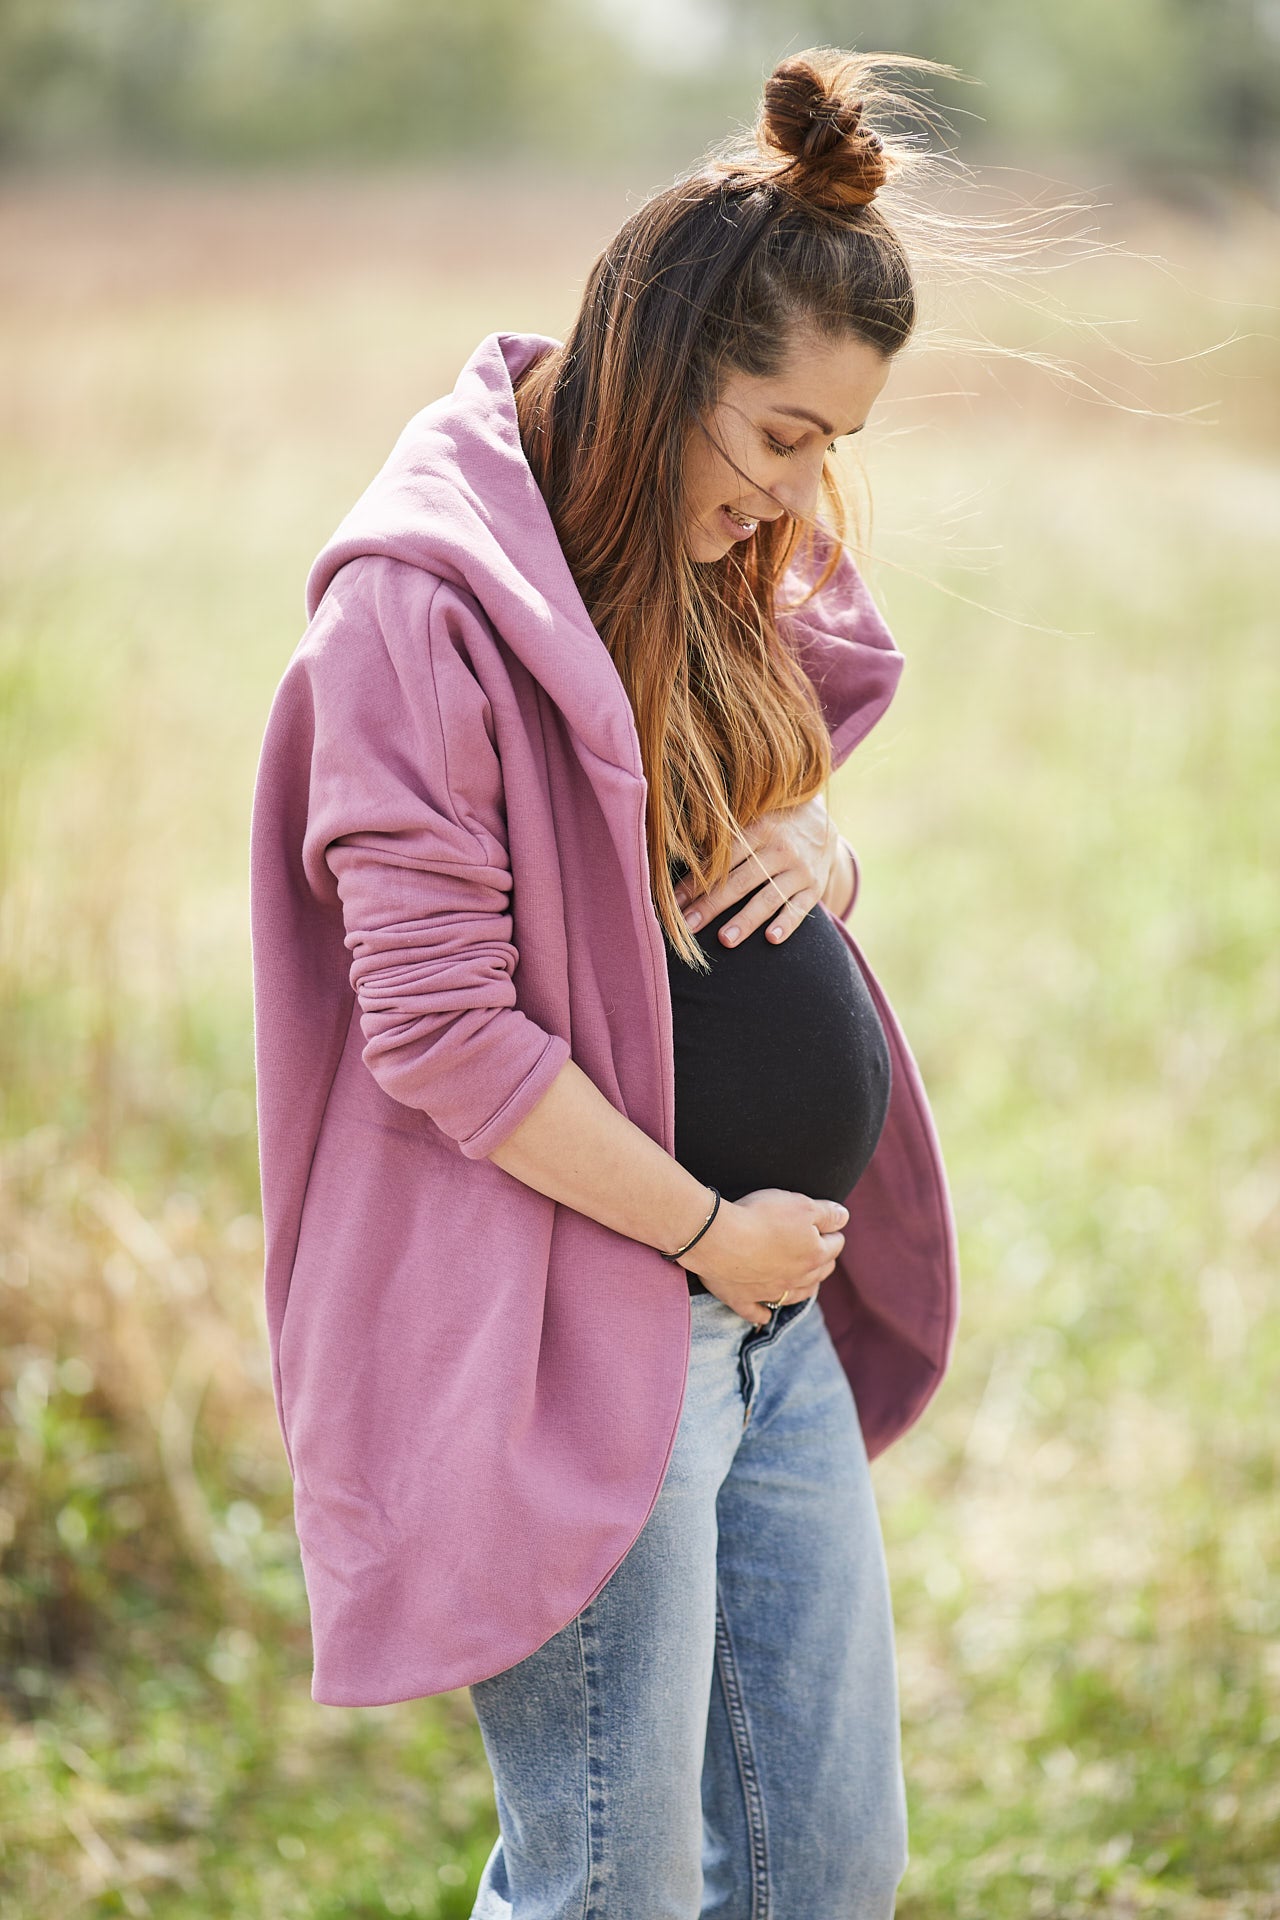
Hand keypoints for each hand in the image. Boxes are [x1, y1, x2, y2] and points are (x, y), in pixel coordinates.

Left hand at [672, 797, 843, 948]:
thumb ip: (725, 839)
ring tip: (725, 940)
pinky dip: (788, 923)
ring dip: (747, 920)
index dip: (697, 883)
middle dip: (712, 905)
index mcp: (759, 828)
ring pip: (770, 898)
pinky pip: (802, 908)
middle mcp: (781, 848)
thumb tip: (681, 860)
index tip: (673, 903)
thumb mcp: (752, 820)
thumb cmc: (773, 823)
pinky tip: (772, 939)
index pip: (722, 861)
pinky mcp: (816, 886)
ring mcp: (800, 869)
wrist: (822, 821)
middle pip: (741, 882)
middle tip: (688, 926)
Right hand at [683, 1189, 848, 1325]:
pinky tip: (765, 1314)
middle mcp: (797, 1279)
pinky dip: (762, 1314)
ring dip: (803, 1288)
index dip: (832, 1231)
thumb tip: (844, 1218)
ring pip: (796, 1295)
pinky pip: (757, 1313)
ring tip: (803, 1280)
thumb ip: (827, 1213)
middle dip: (823, 1259)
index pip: (835, 1244)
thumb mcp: (801, 1205)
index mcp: (814, 1255)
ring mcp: (770, 1292)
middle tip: (818, 1247)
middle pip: (820, 1272)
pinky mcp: (743, 1300)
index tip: (826, 1223)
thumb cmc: (761, 1216)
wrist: (718, 1237)